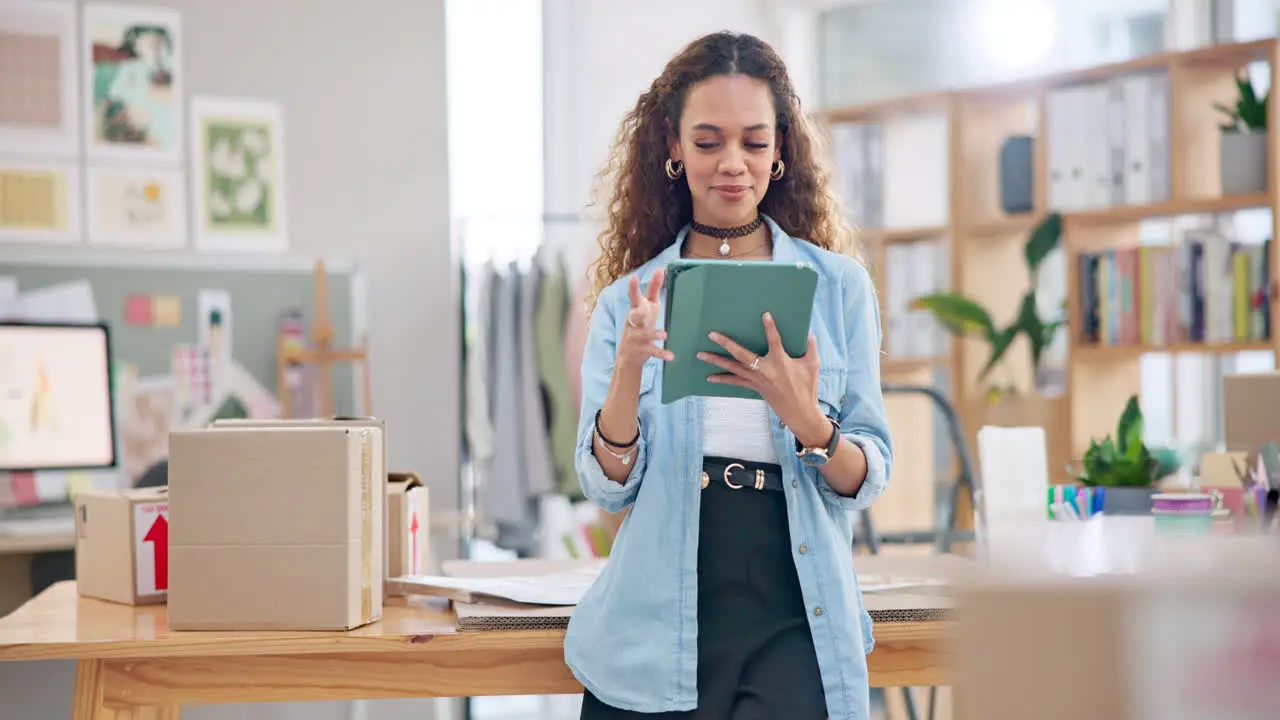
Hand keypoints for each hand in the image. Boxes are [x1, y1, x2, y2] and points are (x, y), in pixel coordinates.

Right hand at [617, 268, 673, 371]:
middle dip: (639, 311)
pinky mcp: (642, 349)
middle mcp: (634, 322)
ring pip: (645, 334)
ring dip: (654, 334)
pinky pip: (653, 351)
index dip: (633, 288)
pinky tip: (671, 356)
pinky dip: (662, 353)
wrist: (628, 355)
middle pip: (636, 315)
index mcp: (637, 309)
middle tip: (643, 307)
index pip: (635, 297)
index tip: (633, 278)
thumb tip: (661, 270)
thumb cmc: (641, 325)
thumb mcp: (647, 306)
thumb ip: (653, 289)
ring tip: (664, 335)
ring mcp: (637, 336)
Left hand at [698, 312, 826, 440]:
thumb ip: (810, 347)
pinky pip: (735, 381)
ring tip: (700, 354)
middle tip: (711, 334)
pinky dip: (722, 379)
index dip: (770, 328)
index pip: (775, 341)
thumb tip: (808, 332)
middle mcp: (765, 370)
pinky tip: (709, 377)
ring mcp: (757, 379)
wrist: (799, 411)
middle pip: (742, 355)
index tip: (765, 314)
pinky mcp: (754, 386)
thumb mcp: (813, 365)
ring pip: (733, 368)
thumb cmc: (807, 387)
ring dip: (716, 361)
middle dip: (726, 344)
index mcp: (781, 362)